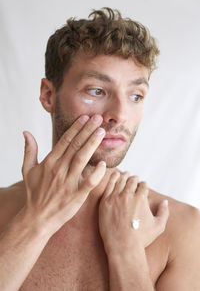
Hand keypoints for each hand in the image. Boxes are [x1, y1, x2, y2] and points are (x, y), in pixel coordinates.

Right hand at [22, 115, 105, 234]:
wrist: (38, 217)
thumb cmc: (35, 193)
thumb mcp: (27, 170)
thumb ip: (29, 150)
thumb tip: (26, 132)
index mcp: (49, 162)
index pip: (65, 140)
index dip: (76, 128)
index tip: (85, 117)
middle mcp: (59, 169)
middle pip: (75, 146)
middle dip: (87, 130)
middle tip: (98, 118)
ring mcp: (68, 182)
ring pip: (82, 159)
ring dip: (92, 144)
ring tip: (102, 132)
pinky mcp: (76, 195)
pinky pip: (89, 182)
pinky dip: (96, 172)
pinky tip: (103, 162)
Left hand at [99, 172, 168, 253]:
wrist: (123, 246)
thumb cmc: (141, 238)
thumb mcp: (158, 226)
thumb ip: (164, 212)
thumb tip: (165, 202)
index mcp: (141, 198)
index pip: (143, 185)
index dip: (144, 185)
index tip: (142, 185)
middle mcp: (128, 195)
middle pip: (132, 181)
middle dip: (134, 179)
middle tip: (134, 178)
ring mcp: (115, 197)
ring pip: (120, 181)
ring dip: (124, 176)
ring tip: (125, 174)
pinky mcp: (105, 201)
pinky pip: (109, 186)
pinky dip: (112, 178)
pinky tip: (115, 175)